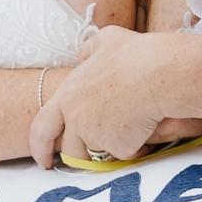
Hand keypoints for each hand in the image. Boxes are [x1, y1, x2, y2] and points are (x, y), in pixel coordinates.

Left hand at [28, 28, 174, 168]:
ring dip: (111, 147)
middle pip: (71, 150)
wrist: (160, 72)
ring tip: (131, 127)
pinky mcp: (118, 147)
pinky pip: (126, 152)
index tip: (45, 161)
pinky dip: (136, 146)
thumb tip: (83, 56)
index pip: (41, 128)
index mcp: (68, 95)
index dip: (40, 147)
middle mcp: (76, 118)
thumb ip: (88, 51)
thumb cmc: (135, 54)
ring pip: (99, 154)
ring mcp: (95, 135)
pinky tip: (147, 127)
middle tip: (95, 154)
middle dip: (83, 155)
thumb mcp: (105, 40)